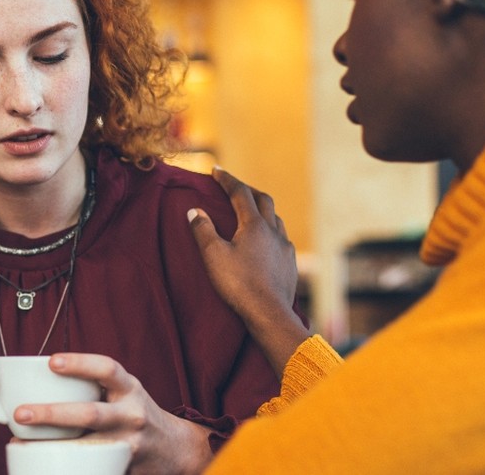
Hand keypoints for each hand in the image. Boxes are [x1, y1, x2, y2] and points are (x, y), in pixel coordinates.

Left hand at [13, 354, 213, 474]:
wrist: (175, 448)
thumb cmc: (134, 414)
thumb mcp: (123, 392)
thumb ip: (92, 387)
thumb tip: (38, 382)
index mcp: (129, 389)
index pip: (107, 369)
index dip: (80, 363)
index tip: (51, 362)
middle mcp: (132, 414)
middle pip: (91, 414)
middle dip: (53, 414)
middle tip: (20, 414)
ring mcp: (129, 443)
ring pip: (89, 446)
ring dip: (54, 445)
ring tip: (22, 444)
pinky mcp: (124, 466)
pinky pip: (94, 467)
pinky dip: (68, 467)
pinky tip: (44, 467)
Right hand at [187, 167, 308, 376]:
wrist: (269, 313)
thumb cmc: (238, 284)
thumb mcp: (213, 256)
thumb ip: (203, 230)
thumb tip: (194, 210)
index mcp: (254, 225)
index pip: (240, 193)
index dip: (227, 179)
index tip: (216, 170)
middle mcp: (273, 231)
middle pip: (263, 200)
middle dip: (247, 190)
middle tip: (234, 188)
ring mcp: (285, 247)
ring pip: (276, 218)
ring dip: (262, 210)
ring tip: (251, 212)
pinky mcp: (290, 263)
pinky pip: (282, 238)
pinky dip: (271, 230)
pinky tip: (266, 241)